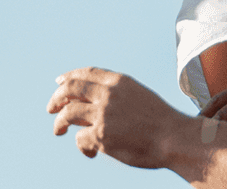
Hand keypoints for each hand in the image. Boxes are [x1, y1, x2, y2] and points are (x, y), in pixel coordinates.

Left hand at [48, 67, 185, 168]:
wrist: (176, 139)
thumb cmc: (162, 122)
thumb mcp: (140, 96)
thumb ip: (117, 95)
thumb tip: (90, 104)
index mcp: (119, 81)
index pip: (87, 73)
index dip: (69, 76)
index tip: (59, 82)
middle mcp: (108, 94)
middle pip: (70, 88)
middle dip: (56, 98)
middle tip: (50, 108)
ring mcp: (103, 114)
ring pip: (67, 113)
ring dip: (59, 122)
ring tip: (58, 130)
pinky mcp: (101, 135)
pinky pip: (80, 139)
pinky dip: (82, 146)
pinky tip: (91, 153)